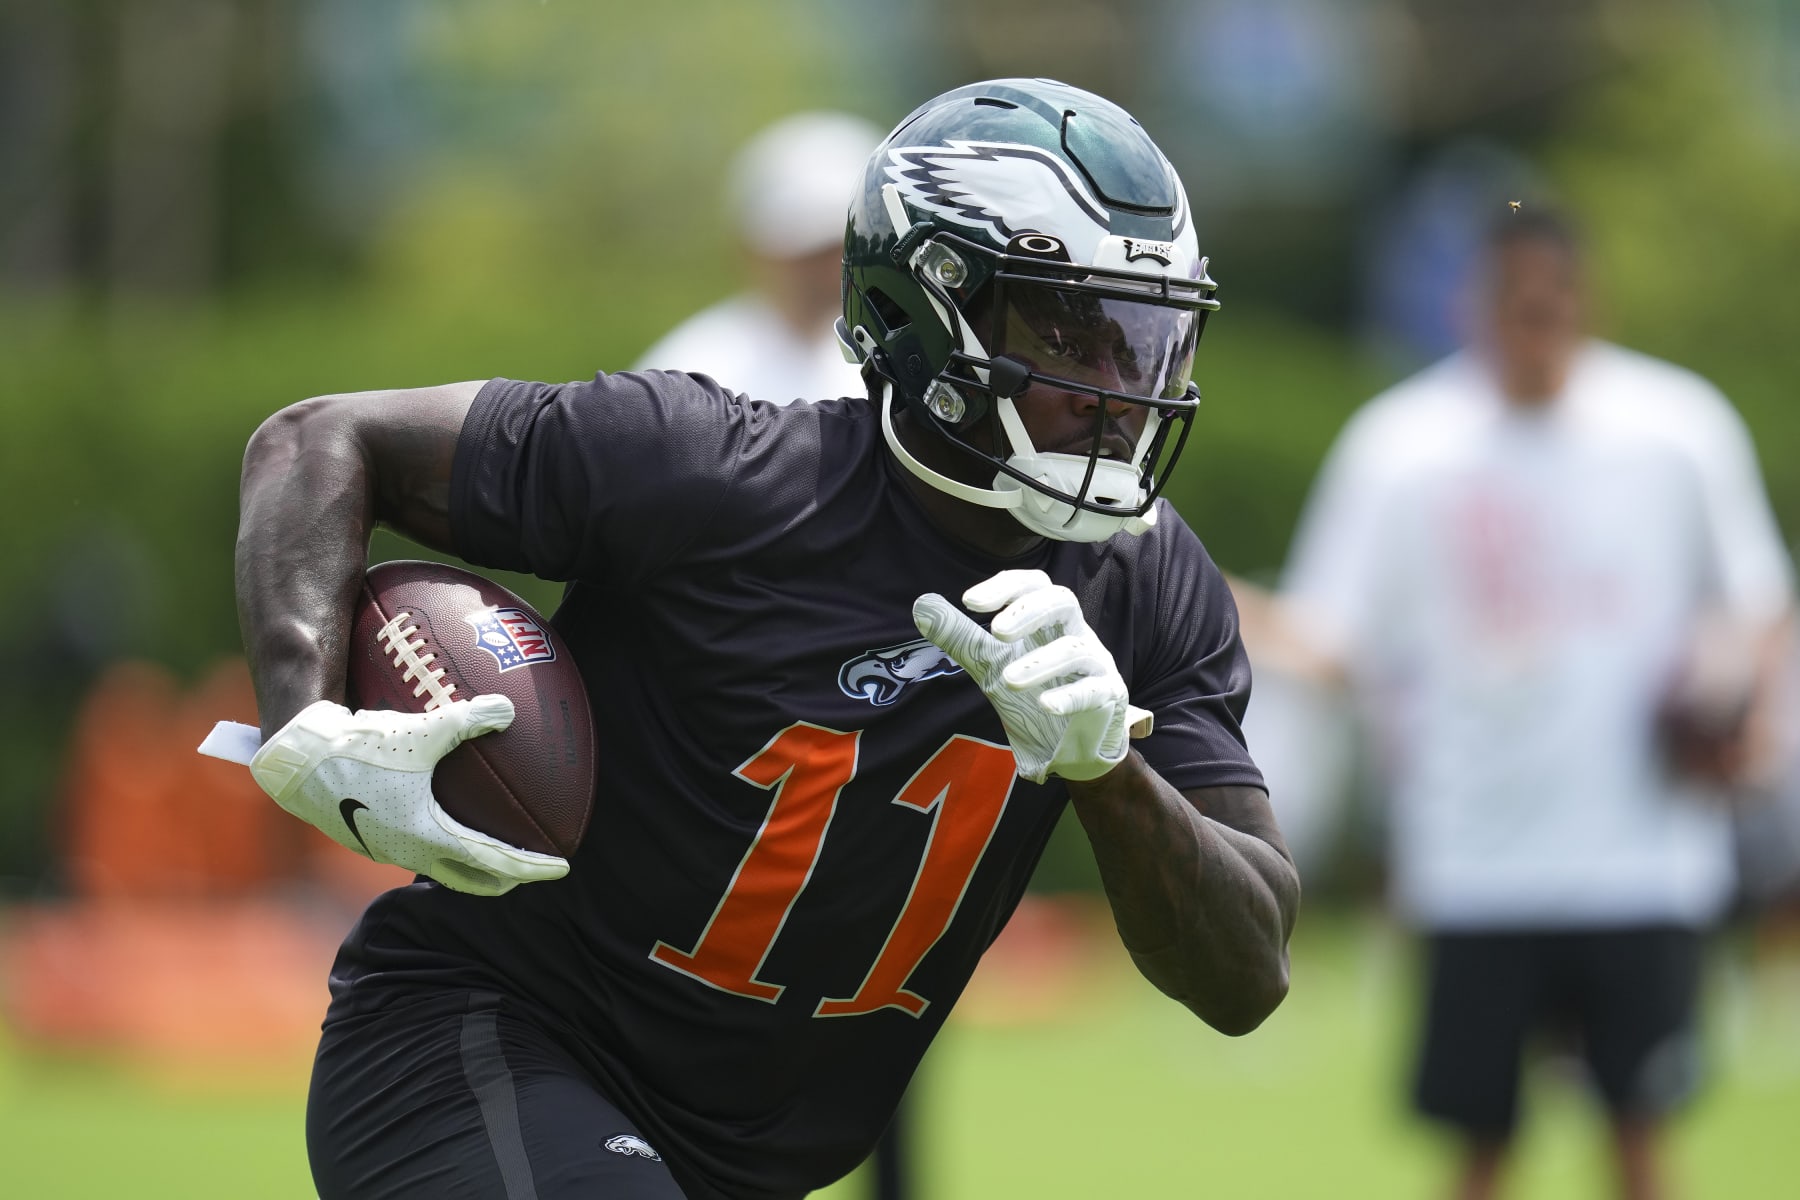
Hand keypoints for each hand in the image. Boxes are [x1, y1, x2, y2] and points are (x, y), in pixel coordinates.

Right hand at [248, 697, 568, 895]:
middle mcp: (407, 851)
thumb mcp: (419, 730)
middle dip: (503, 880)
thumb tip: (509, 709)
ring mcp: (384, 847)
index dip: (530, 867)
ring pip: (438, 866)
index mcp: (428, 835)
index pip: (493, 862)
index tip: (560, 868)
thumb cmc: (357, 747)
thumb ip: (467, 719)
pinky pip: (414, 848)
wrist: (295, 760)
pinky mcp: (365, 835)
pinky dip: (439, 846)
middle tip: (529, 871)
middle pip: (468, 879)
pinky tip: (439, 819)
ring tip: (489, 851)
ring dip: (468, 865)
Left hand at [913, 569, 1150, 782]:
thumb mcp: (991, 663)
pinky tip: (1045, 705)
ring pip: (1077, 650)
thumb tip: (921, 606)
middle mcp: (1075, 635)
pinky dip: (1070, 697)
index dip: (1006, 586)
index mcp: (1048, 621)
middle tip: (996, 631)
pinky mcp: (1108, 698)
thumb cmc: (1035, 693)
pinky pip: (1095, 691)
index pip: (1035, 585)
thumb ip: (961, 636)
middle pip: (1064, 601)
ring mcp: (1096, 665)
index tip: (969, 601)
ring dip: (1041, 662)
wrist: (1071, 746)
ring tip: (1008, 679)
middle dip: (1029, 611)